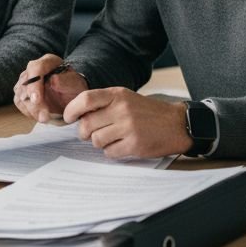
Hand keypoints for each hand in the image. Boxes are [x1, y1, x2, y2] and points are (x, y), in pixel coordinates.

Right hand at [13, 54, 87, 124]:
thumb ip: (66, 82)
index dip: (34, 84)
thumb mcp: (76, 85)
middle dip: (34, 103)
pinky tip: (40, 115)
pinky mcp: (22, 92)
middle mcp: (34, 69)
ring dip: (31, 109)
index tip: (36, 100)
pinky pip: (19, 102)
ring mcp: (26, 80)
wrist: (71, 95)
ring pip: (21, 94)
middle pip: (26, 84)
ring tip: (45, 118)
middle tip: (44, 117)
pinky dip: (28, 111)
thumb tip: (53, 80)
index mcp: (49, 61)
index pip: (36, 68)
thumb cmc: (74, 88)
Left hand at [66, 88, 190, 158]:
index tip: (68, 118)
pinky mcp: (134, 145)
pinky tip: (122, 145)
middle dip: (85, 132)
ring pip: (96, 141)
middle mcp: (122, 109)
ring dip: (100, 142)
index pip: (85, 99)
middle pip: (87, 125)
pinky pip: (109, 152)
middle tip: (92, 133)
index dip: (72, 110)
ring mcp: (128, 127)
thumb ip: (104, 103)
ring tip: (113, 138)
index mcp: (118, 94)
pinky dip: (112, 151)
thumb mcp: (126, 98)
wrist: (176, 124)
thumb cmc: (148, 112)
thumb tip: (77, 116)